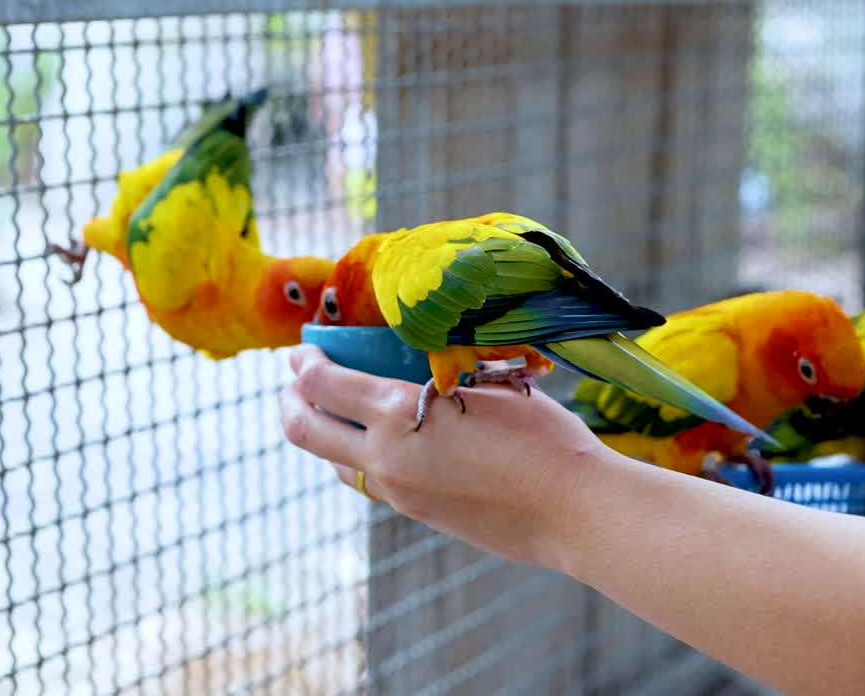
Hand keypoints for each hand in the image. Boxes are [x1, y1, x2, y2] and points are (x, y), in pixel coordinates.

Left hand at [279, 345, 611, 568]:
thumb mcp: (488, 386)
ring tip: (336, 410)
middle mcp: (386, 457)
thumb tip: (408, 368)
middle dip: (290, 400)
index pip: (323, 385)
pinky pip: (370, 482)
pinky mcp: (418, 515)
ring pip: (335, 462)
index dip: (304, 363)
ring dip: (323, 433)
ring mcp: (399, 493)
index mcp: (399, 415)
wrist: (574, 510)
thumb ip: (437, 379)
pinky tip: (383, 441)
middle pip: (304, 430)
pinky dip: (360, 457)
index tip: (303, 351)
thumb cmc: (543, 438)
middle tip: (296, 381)